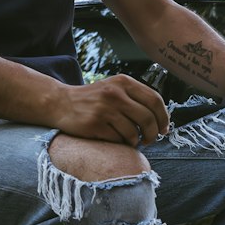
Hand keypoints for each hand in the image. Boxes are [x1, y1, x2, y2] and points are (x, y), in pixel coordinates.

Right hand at [55, 75, 169, 146]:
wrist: (61, 103)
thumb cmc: (93, 99)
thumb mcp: (115, 88)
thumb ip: (136, 98)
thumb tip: (162, 120)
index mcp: (123, 82)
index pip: (155, 100)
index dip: (164, 118)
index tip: (164, 129)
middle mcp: (115, 93)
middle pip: (148, 119)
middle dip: (153, 134)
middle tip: (150, 140)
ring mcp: (104, 109)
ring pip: (133, 133)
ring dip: (135, 141)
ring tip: (129, 139)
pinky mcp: (94, 124)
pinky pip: (117, 140)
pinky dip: (119, 142)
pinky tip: (113, 137)